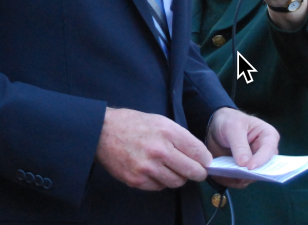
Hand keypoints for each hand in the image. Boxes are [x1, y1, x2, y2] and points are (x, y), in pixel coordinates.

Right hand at [95, 108, 211, 190]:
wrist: (103, 131)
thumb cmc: (133, 124)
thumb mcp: (160, 121)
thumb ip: (180, 137)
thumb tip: (199, 155)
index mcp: (167, 132)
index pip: (199, 153)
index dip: (205, 159)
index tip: (205, 162)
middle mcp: (159, 151)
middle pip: (192, 171)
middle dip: (197, 172)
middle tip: (196, 171)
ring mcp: (148, 168)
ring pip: (177, 182)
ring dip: (178, 177)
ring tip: (171, 168)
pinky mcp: (137, 180)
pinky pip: (160, 187)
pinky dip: (161, 181)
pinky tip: (154, 170)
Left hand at [205, 108, 279, 188]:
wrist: (215, 127)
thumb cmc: (229, 121)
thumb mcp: (233, 127)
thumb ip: (239, 145)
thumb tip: (245, 164)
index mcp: (268, 136)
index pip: (269, 150)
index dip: (261, 160)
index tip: (249, 167)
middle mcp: (264, 153)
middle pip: (264, 168)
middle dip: (251, 174)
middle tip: (239, 176)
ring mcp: (254, 164)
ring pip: (252, 178)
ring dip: (239, 178)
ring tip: (226, 174)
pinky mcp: (243, 171)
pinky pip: (240, 181)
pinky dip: (231, 180)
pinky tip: (222, 175)